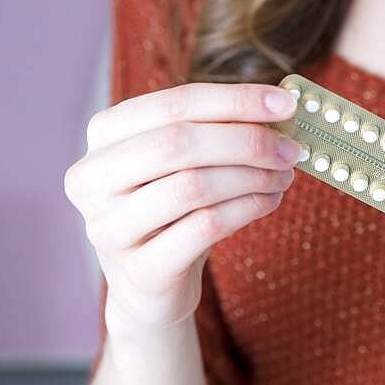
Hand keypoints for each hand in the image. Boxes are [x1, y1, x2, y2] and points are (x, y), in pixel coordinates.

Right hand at [64, 83, 302, 336]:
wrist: (151, 284)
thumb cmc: (176, 207)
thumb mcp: (188, 161)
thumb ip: (222, 129)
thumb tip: (282, 107)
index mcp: (105, 135)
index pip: (174, 104)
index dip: (235, 100)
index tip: (287, 104)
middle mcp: (93, 178)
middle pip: (179, 143)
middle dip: (247, 141)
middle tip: (291, 148)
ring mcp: (109, 227)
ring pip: (194, 186)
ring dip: (253, 176)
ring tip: (283, 176)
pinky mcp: (140, 269)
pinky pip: (206, 227)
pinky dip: (249, 208)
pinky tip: (269, 201)